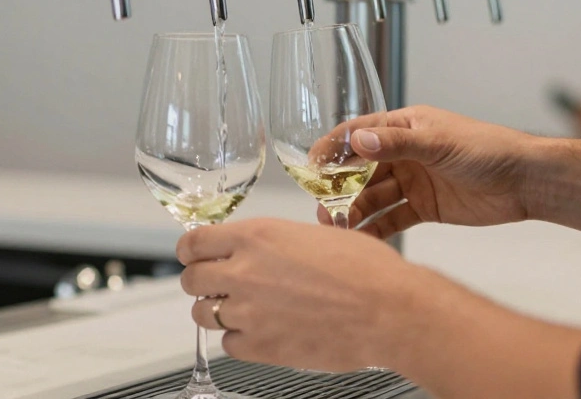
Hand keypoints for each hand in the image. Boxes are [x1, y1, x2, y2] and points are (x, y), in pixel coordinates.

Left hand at [177, 218, 429, 371]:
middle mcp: (243, 272)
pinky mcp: (260, 346)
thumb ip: (272, 242)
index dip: (192, 250)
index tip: (195, 255)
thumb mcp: (313, 234)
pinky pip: (228, 344)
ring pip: (202, 314)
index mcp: (255, 236)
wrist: (390, 310)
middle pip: (190, 279)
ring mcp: (248, 312)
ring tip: (241, 310)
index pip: (194, 242)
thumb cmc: (366, 270)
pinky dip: (240, 340)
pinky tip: (261, 332)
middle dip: (201, 281)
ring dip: (216, 311)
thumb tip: (257, 249)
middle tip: (217, 285)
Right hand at [313, 105, 537, 238]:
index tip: (310, 166)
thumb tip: (357, 142)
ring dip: (354, 211)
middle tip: (322, 207)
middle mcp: (404, 153)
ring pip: (373, 196)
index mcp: (405, 127)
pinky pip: (393, 218)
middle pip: (361, 171)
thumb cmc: (488, 149)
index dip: (333, 149)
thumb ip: (396, 143)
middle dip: (339, 188)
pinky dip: (376, 228)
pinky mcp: (424, 208)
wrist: (526, 182)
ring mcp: (413, 181)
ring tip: (337, 227)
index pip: (358, 134)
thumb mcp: (439, 142)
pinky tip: (361, 239)